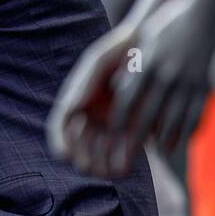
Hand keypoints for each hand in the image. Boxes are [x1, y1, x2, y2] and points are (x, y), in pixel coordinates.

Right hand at [49, 21, 136, 174]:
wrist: (153, 45)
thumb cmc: (122, 49)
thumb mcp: (100, 60)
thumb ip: (85, 81)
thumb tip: (72, 106)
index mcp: (76, 99)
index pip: (61, 126)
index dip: (61, 142)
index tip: (65, 155)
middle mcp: (91, 114)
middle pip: (80, 144)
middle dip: (84, 158)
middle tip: (89, 169)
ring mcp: (111, 122)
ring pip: (101, 151)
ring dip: (101, 164)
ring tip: (108, 171)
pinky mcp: (133, 126)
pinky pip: (125, 148)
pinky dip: (122, 159)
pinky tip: (125, 166)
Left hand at [100, 0, 214, 173]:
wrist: (211, 12)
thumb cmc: (175, 22)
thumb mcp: (149, 36)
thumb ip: (133, 62)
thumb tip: (114, 87)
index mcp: (149, 61)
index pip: (129, 97)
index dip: (120, 118)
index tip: (113, 134)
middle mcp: (167, 74)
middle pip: (148, 114)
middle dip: (136, 138)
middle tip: (128, 155)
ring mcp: (188, 82)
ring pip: (173, 119)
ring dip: (163, 139)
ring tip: (156, 152)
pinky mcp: (205, 86)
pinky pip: (195, 114)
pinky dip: (187, 131)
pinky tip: (180, 141)